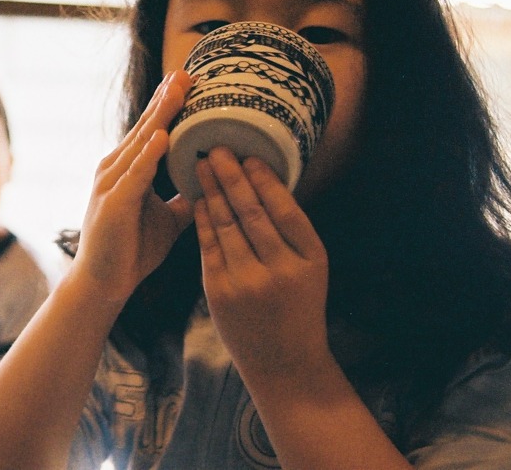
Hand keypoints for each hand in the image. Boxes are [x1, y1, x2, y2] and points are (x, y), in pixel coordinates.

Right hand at [74, 70, 194, 303]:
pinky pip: (135, 173)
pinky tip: (164, 135)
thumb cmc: (132, 250)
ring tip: (178, 90)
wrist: (103, 284)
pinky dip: (149, 154)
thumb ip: (184, 199)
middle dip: (167, 98)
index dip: (170, 104)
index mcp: (128, 168)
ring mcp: (112, 183)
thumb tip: (210, 186)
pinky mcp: (114, 203)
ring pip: (141, 142)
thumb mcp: (168, 219)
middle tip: (187, 71)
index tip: (191, 81)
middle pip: (146, 126)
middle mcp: (116, 168)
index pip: (152, 128)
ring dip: (160, 115)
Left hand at [193, 150, 329, 380]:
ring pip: (225, 224)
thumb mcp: (312, 268)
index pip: (284, 209)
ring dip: (212, 190)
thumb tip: (267, 181)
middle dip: (231, 175)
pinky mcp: (219, 292)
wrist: (283, 362)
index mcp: (309, 260)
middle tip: (217, 147)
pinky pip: (208, 245)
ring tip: (202, 164)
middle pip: (251, 211)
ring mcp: (246, 282)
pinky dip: (202, 219)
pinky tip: (198, 199)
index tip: (250, 155)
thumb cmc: (299, 306)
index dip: (265, 179)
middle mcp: (278, 269)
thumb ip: (293, 231)